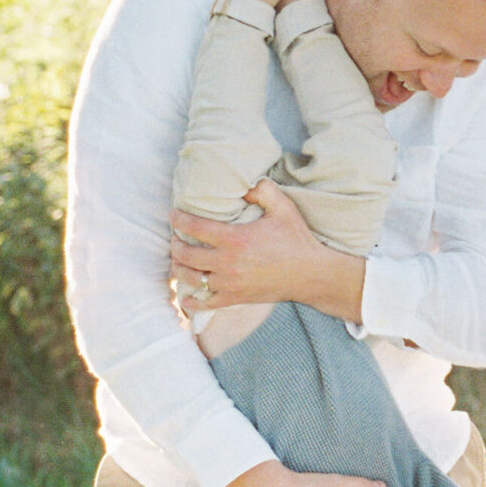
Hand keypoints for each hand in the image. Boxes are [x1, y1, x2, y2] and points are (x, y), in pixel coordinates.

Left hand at [171, 181, 325, 309]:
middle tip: (176, 238)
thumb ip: (262, 190)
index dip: (179, 219)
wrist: (311, 274)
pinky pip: (205, 303)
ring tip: (179, 260)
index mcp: (235, 239)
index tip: (174, 215)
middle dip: (176, 245)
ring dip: (179, 268)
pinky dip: (191, 301)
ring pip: (191, 278)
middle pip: (186, 254)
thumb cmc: (296, 240)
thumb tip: (244, 183)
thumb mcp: (282, 207)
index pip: (195, 227)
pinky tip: (185, 296)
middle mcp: (227, 263)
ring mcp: (230, 284)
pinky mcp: (235, 298)